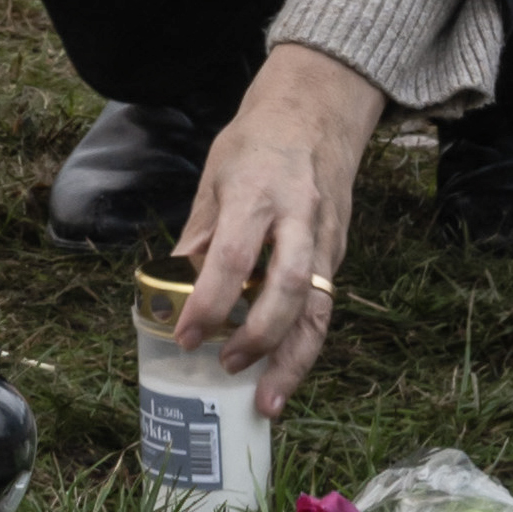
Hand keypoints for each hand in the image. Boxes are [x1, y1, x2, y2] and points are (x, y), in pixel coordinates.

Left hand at [172, 42, 384, 413]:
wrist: (318, 110)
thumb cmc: (257, 142)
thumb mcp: (215, 176)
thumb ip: (200, 234)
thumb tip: (173, 287)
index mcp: (256, 193)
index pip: (232, 257)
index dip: (209, 303)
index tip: (185, 338)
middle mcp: (298, 218)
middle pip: (288, 289)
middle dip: (260, 338)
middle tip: (228, 368)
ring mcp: (325, 236)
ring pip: (318, 308)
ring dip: (294, 360)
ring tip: (268, 401)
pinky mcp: (339, 250)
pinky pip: (322, 303)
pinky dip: (303, 342)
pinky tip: (282, 370)